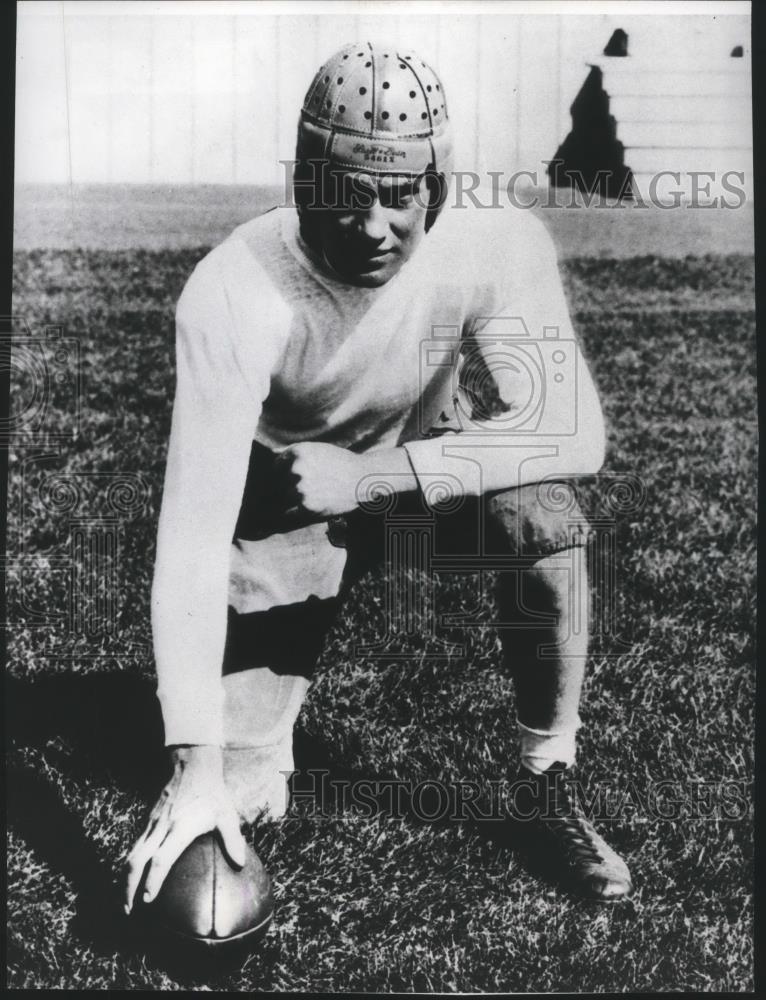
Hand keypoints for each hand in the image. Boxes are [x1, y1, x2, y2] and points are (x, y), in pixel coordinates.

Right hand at [123, 745, 245, 913]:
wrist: (191, 766)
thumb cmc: (212, 792)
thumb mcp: (226, 813)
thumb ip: (232, 838)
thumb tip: (240, 863)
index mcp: (180, 828)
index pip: (161, 858)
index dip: (153, 879)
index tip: (147, 899)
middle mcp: (161, 828)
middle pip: (136, 860)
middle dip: (128, 886)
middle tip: (128, 910)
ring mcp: (151, 824)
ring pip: (131, 854)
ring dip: (124, 878)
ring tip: (125, 901)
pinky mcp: (148, 820)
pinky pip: (134, 845)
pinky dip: (130, 864)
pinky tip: (132, 877)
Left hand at [279, 442, 367, 517]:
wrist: (363, 479)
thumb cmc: (342, 463)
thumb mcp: (319, 450)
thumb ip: (297, 454)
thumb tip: (272, 457)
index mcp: (297, 452)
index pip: (277, 465)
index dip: (285, 472)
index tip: (292, 477)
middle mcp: (296, 469)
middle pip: (281, 481)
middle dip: (292, 484)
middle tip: (311, 486)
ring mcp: (300, 489)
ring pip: (287, 496)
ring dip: (297, 498)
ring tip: (317, 495)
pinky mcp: (306, 506)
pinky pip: (289, 513)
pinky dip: (295, 512)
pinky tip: (308, 507)